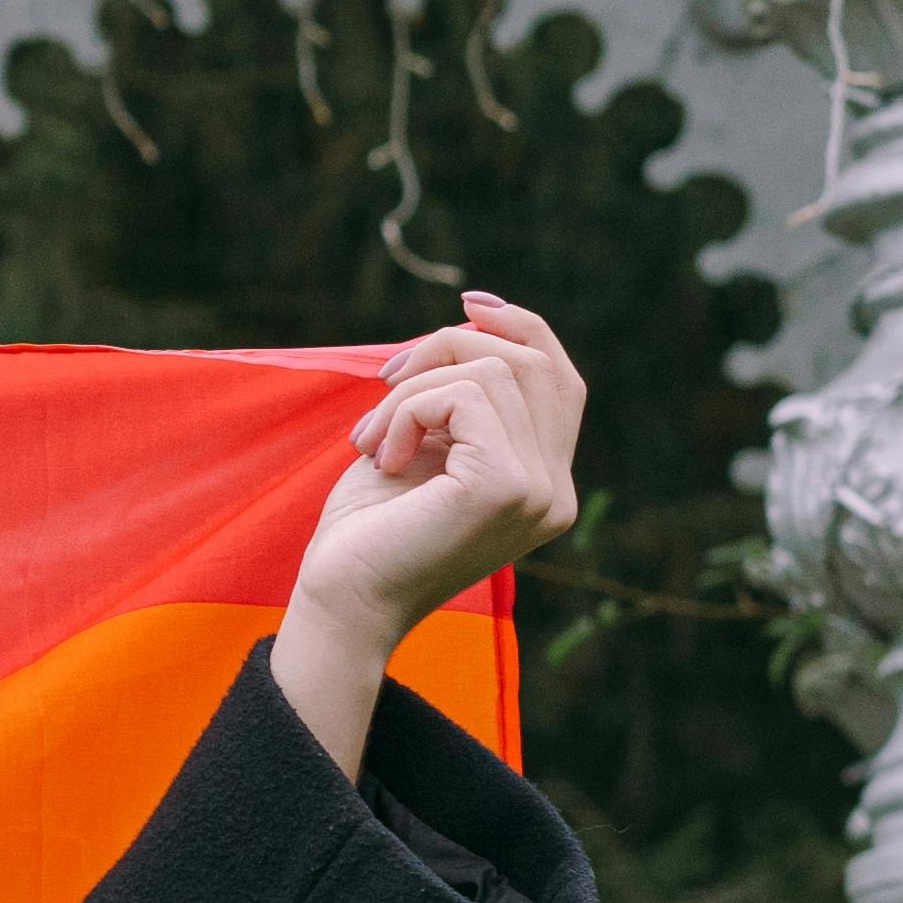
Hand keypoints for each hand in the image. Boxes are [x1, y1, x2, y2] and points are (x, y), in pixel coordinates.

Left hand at [272, 292, 584, 775]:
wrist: (341, 599)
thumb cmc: (367, 529)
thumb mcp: (422, 445)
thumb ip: (460, 399)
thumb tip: (478, 320)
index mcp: (543, 483)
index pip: (561, 381)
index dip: (521, 328)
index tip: (466, 304)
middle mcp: (555, 491)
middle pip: (529, 363)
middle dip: (447, 348)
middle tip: (382, 379)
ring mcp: (539, 492)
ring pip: (491, 372)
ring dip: (411, 388)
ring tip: (371, 437)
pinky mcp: (507, 487)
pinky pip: (463, 396)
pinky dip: (407, 408)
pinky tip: (380, 453)